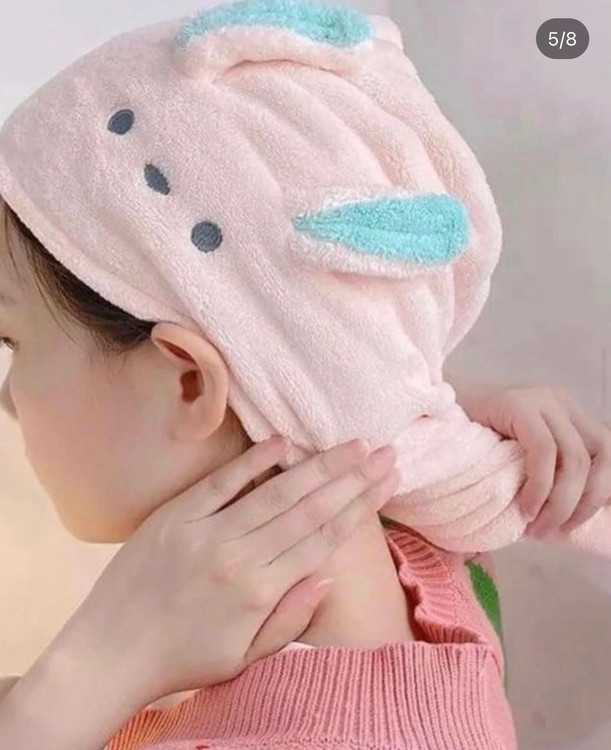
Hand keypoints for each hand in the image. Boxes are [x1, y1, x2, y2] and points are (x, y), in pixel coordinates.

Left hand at [64, 435, 398, 702]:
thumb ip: (291, 617)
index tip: (387, 481)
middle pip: (309, 508)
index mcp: (260, 592)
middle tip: (384, 451)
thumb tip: (329, 575)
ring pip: (274, 491)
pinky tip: (282, 441)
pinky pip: (221, 481)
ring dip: (317, 465)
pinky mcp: (175, 516)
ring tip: (351, 445)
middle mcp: (238, 556)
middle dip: (352, 478)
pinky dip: (252, 461)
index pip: (324, 539)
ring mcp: (205, 531)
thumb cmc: (182, 660)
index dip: (360, 506)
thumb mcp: (244, 657)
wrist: (109, 653)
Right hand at [452, 381, 610, 538]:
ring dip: (561, 503)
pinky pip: (544, 452)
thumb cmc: (471, 442)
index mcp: (567, 413)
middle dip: (587, 503)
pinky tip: (525, 508)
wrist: (430, 412)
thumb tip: (573, 516)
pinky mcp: (518, 405)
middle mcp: (560, 401)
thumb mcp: (519, 456)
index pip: (607, 452)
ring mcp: (540, 400)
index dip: (604, 491)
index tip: (578, 523)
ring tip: (538, 527)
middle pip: (602, 455)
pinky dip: (540, 487)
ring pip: (576, 459)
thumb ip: (548, 472)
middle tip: (557, 531)